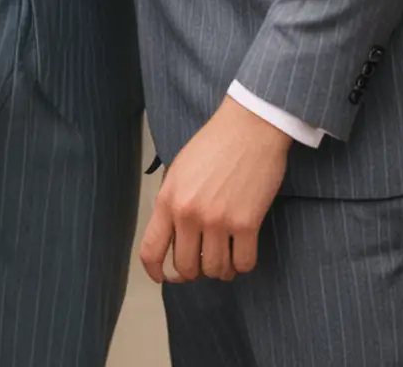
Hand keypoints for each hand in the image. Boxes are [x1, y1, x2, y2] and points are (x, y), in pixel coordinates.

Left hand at [140, 97, 291, 284]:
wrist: (250, 125)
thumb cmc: (216, 143)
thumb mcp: (180, 169)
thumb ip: (172, 202)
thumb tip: (171, 237)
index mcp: (168, 199)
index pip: (151, 251)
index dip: (155, 272)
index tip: (163, 277)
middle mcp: (189, 214)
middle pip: (186, 268)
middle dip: (195, 269)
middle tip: (204, 259)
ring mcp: (218, 220)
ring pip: (215, 270)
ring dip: (221, 268)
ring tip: (226, 253)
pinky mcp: (247, 223)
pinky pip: (243, 264)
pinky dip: (243, 263)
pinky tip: (243, 249)